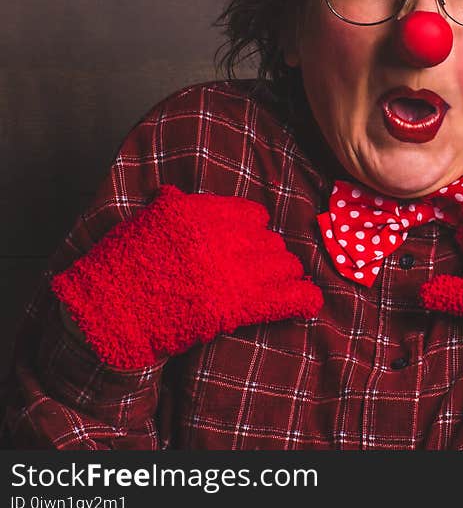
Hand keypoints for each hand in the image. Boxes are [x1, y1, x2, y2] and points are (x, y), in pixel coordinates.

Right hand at [52, 185, 322, 368]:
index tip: (248, 244)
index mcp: (200, 211)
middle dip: (269, 257)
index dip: (253, 232)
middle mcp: (221, 236)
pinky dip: (303, 299)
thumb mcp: (144, 222)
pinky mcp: (237, 305)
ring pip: (283, 265)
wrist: (107, 313)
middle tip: (261, 272)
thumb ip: (171, 205)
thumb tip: (177, 194)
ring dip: (283, 276)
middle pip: (270, 242)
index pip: (252, 215)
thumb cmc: (120, 268)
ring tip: (279, 287)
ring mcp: (232, 270)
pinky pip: (287, 297)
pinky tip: (310, 303)